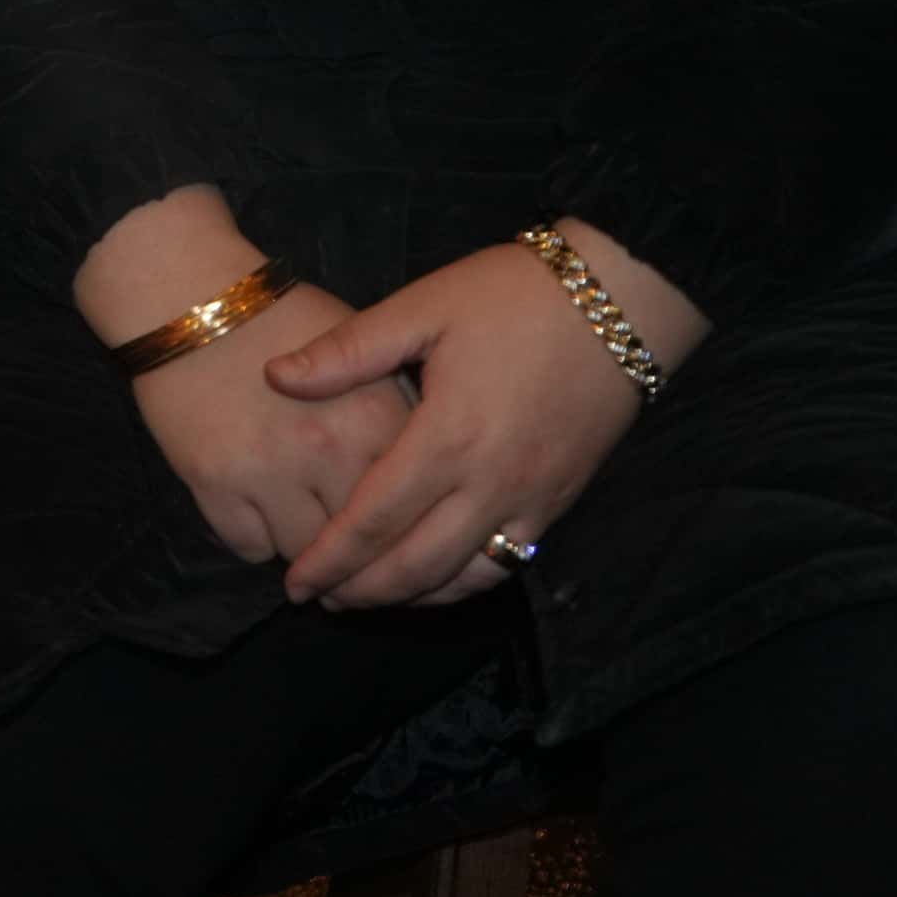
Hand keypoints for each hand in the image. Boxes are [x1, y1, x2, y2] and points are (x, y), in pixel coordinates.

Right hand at [78, 185, 404, 567]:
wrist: (185, 293)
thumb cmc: (280, 316)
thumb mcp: (359, 346)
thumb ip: (398, 406)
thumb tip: (427, 467)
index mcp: (374, 415)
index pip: (411, 503)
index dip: (410, 527)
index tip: (405, 538)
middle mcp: (327, 450)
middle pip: (361, 542)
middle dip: (361, 559)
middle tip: (356, 562)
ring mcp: (268, 472)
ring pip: (304, 556)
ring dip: (308, 553)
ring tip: (308, 539)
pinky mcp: (214, 484)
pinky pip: (249, 548)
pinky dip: (258, 541)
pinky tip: (261, 516)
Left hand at [266, 222, 709, 608]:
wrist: (622, 299)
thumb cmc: (514, 295)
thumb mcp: (423, 307)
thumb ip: (347, 352)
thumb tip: (275, 377)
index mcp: (447, 439)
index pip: (373, 522)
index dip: (329, 560)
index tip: (294, 584)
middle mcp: (491, 484)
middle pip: (416, 567)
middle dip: (363, 593)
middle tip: (321, 600)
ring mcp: (533, 499)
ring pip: (466, 579)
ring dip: (415, 597)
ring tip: (370, 596)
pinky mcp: (561, 500)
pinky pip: (509, 563)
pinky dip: (467, 582)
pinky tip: (438, 576)